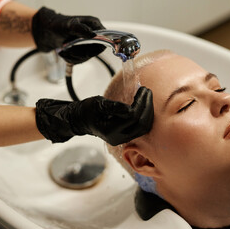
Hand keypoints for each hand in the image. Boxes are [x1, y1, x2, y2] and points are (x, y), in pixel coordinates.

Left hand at [32, 7, 105, 62]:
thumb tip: (93, 35)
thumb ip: (81, 29)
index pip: (104, 39)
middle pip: (95, 51)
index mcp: (94, 25)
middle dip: (82, 54)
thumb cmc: (58, 24)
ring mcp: (87, 43)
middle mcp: (93, 34)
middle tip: (70, 51)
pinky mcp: (81, 50)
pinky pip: (80, 60)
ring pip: (87, 57)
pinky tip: (64, 53)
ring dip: (74, 57)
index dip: (97, 47)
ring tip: (64, 51)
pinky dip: (71, 59)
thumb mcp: (69, 25)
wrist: (47, 31)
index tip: (86, 51)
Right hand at [35, 87, 153, 145]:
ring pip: (143, 127)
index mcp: (110, 130)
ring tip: (147, 97)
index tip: (142, 89)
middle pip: (141, 124)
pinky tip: (144, 105)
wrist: (81, 121)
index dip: (140, 103)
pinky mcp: (126, 136)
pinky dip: (145, 116)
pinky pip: (141, 128)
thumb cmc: (87, 110)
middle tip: (147, 92)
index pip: (132, 117)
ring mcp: (122, 139)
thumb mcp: (97, 104)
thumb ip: (113, 106)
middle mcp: (118, 138)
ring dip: (148, 111)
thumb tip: (129, 107)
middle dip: (147, 106)